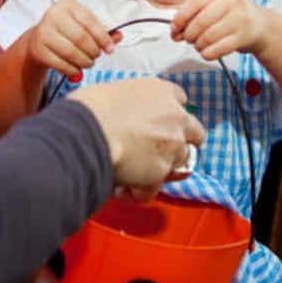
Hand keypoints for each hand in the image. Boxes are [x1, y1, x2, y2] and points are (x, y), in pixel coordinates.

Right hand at [27, 0, 120, 76]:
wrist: (40, 39)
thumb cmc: (68, 30)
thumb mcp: (84, 25)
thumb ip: (102, 31)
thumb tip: (119, 37)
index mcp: (68, 4)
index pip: (90, 22)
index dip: (103, 38)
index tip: (110, 49)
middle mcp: (53, 15)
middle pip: (81, 38)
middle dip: (93, 51)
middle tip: (97, 56)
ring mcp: (43, 32)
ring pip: (71, 52)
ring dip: (85, 62)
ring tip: (88, 62)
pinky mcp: (38, 49)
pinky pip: (61, 64)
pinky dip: (73, 70)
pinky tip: (77, 69)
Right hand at [69, 78, 205, 196]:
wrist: (86, 133)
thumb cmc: (90, 109)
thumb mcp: (114, 92)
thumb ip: (132, 104)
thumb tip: (123, 114)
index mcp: (161, 91)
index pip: (179, 99)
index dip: (168, 112)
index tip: (158, 120)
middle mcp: (175, 117)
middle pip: (194, 133)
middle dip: (180, 142)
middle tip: (158, 149)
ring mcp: (173, 146)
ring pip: (181, 163)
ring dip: (162, 168)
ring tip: (135, 173)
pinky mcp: (162, 173)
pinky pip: (155, 188)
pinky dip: (141, 191)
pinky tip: (124, 188)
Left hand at [170, 0, 264, 58]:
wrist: (258, 24)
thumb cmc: (230, 12)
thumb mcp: (213, 2)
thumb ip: (192, 13)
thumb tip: (174, 31)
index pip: (195, 2)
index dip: (180, 18)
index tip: (174, 29)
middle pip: (201, 21)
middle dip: (189, 34)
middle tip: (187, 38)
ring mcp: (241, 17)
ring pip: (208, 37)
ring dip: (198, 45)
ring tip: (198, 44)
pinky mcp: (245, 36)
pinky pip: (218, 49)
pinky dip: (207, 53)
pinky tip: (207, 51)